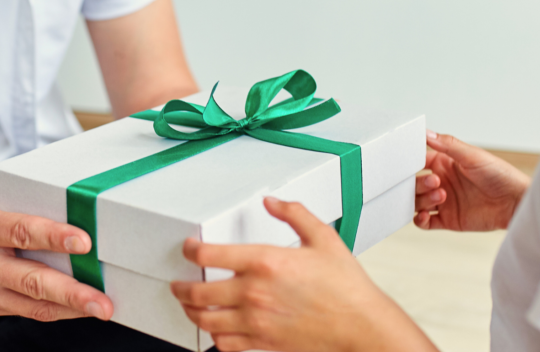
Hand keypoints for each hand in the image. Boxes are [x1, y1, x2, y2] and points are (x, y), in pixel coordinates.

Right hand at [0, 180, 112, 320]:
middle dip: (71, 291)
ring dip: (68, 308)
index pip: (20, 231)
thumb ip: (14, 193)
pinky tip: (74, 307)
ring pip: (30, 303)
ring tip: (100, 308)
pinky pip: (20, 310)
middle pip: (30, 278)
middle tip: (102, 299)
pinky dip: (49, 309)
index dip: (54, 236)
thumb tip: (60, 191)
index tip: (84, 241)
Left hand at [171, 198, 436, 351]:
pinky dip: (214, 337)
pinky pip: (224, 344)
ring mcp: (256, 322)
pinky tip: (215, 329)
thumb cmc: (347, 287)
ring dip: (191, 313)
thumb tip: (272, 202)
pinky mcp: (263, 344)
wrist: (362, 326)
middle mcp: (254, 293)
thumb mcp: (323, 237)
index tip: (189, 249)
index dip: (191, 250)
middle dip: (180, 287)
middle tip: (177, 284)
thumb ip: (294, 214)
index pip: (210, 255)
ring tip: (189, 306)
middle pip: (198, 292)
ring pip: (206, 320)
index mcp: (265, 262)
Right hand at [415, 132, 530, 230]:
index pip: (418, 162)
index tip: (407, 164)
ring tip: (441, 196)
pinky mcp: (448, 220)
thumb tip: (427, 132)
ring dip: (422, 200)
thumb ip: (448, 145)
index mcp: (444, 164)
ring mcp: (443, 202)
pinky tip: (426, 215)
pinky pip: (424, 222)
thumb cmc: (500, 175)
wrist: (516, 202)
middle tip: (435, 182)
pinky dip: (419, 220)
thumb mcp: (473, 156)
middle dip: (419, 183)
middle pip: (414, 184)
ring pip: (417, 202)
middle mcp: (441, 182)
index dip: (411, 164)